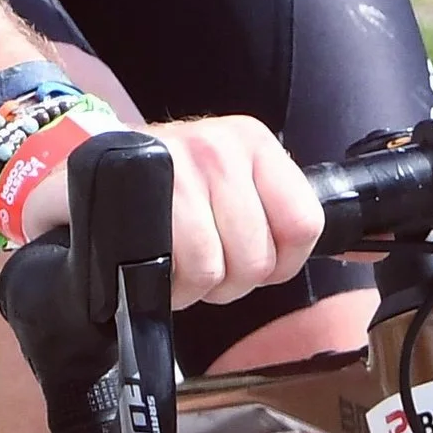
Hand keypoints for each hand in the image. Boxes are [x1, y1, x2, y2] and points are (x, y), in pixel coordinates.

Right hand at [15, 113, 324, 305]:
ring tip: (167, 265)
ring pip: (214, 269)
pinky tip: (148, 268)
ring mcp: (175, 161)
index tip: (241, 259)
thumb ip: (276, 215)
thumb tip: (354, 247)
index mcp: (252, 144)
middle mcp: (218, 145)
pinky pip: (178, 269)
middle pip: (256, 260)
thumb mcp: (229, 189)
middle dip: (224, 282)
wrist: (79, 172)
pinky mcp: (132, 189)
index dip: (275, 263)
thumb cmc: (163, 194)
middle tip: (193, 265)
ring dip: (187, 288)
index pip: (303, 224)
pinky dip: (166, 288)